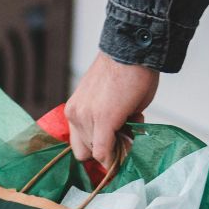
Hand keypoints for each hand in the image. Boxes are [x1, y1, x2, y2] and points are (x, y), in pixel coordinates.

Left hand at [66, 52, 158, 168]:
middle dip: (106, 149)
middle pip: (86, 152)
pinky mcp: (102, 120)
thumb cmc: (127, 72)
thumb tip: (120, 139)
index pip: (80, 145)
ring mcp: (85, 118)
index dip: (99, 150)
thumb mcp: (109, 102)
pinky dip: (116, 157)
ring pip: (97, 153)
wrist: (133, 51)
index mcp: (74, 110)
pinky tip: (130, 143)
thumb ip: (110, 124)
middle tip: (126, 134)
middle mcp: (75, 115)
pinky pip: (104, 153)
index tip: (116, 145)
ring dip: (116, 147)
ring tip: (132, 122)